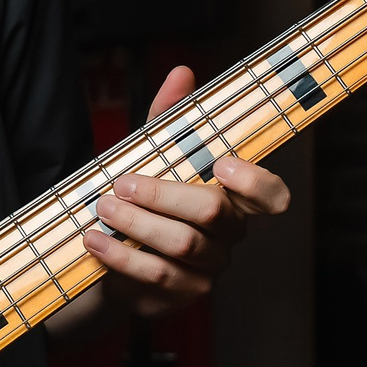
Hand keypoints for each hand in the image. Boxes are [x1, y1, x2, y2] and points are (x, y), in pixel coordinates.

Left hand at [81, 65, 291, 318]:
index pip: (271, 197)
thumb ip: (168, 116)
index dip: (256, 182)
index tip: (221, 164)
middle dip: (163, 195)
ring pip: (180, 246)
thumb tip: (182, 71)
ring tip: (103, 208)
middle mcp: (229, 236)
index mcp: (234, 200)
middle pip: (212, 213)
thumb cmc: (143, 197)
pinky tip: (94, 239)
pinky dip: (120, 256)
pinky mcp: (178, 295)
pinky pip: (154, 276)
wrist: (108, 254)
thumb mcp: (153, 153)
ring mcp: (207, 270)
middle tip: (123, 184)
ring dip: (137, 224)